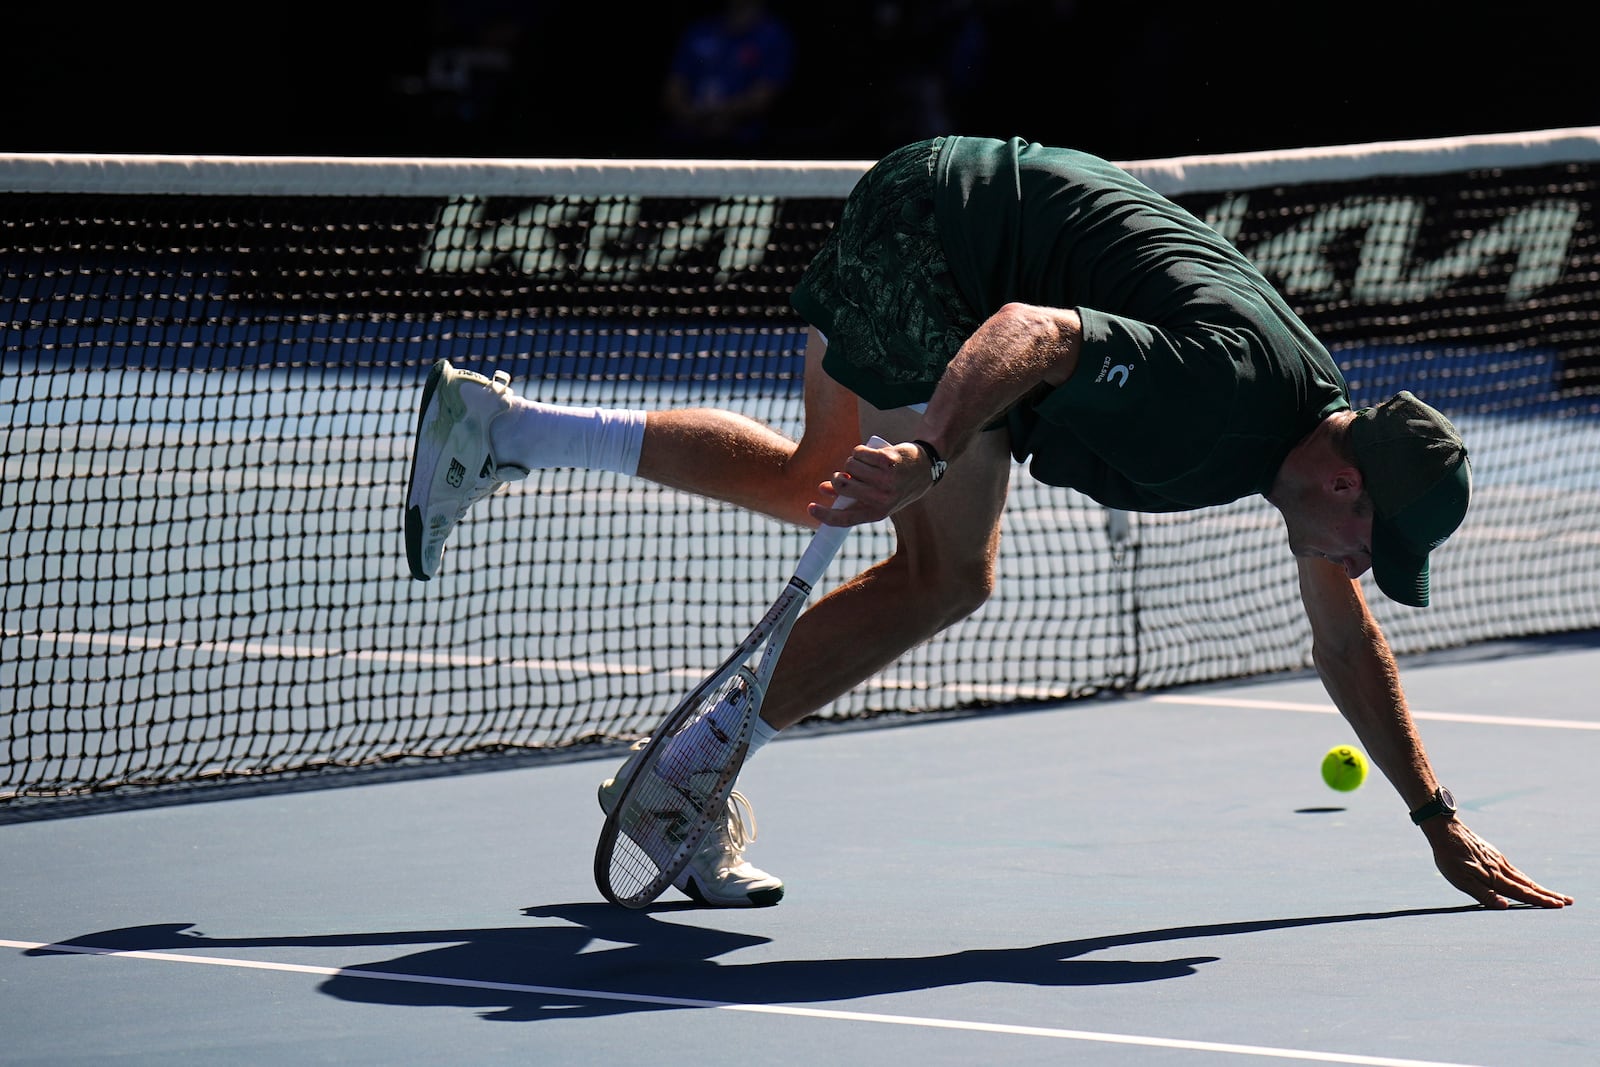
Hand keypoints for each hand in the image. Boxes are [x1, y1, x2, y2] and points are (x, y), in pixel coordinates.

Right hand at [807, 440, 933, 526]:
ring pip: (850, 465)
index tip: (811, 507)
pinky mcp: (887, 461)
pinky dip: (860, 451)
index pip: (845, 519)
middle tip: (846, 474)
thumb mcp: (877, 497)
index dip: (825, 515)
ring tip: (866, 465)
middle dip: (838, 476)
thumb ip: (850, 496)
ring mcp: (885, 480)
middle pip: (842, 485)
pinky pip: (858, 453)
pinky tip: (872, 455)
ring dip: (853, 462)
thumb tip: (822, 489)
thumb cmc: (896, 485)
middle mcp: (882, 499)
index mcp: (877, 513)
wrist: (926, 467)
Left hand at [1424, 817, 1572, 908]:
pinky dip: (1525, 879)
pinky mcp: (1492, 854)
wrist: (1444, 829)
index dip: (1540, 901)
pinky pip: (1513, 870)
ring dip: (1539, 887)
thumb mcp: (1461, 879)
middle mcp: (1500, 868)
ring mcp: (1498, 860)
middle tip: (1568, 902)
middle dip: (1548, 895)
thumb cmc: (1449, 857)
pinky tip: (1526, 881)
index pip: (1522, 892)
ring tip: (1554, 894)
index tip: (1559, 905)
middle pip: (1529, 885)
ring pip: (1523, 877)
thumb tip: (1505, 906)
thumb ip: (1483, 894)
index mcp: (1494, 877)